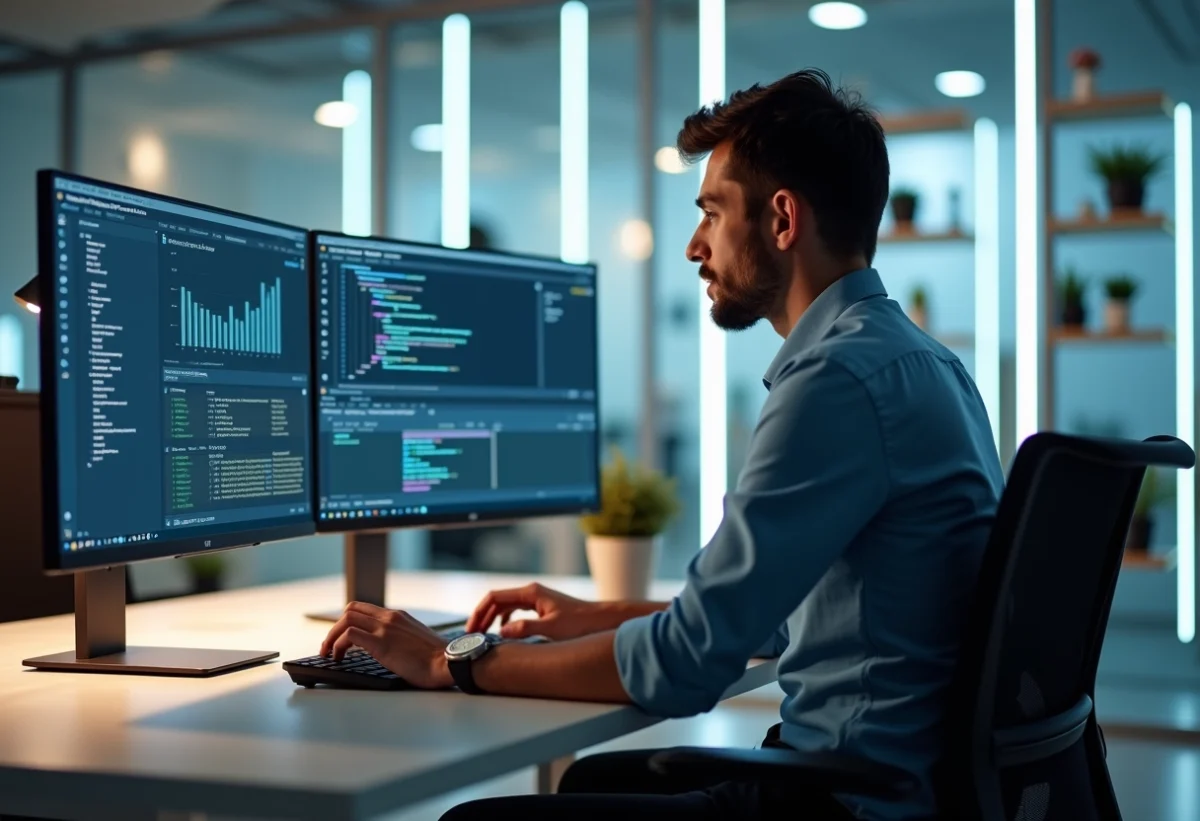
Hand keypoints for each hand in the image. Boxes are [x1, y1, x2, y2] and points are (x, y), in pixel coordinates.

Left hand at [320, 601, 452, 688]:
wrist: (448, 663)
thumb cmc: (437, 659)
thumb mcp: (416, 640)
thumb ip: (401, 637)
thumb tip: (391, 649)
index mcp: (398, 616)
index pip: (364, 608)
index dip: (348, 621)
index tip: (342, 638)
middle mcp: (390, 617)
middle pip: (350, 610)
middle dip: (335, 628)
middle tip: (330, 646)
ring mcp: (385, 629)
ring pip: (346, 620)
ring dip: (331, 636)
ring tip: (329, 654)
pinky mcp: (380, 644)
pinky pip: (349, 636)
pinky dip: (337, 645)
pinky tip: (338, 658)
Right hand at [466, 582, 607, 640]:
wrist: (600, 620)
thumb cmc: (579, 623)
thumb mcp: (550, 629)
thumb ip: (524, 629)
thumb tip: (500, 632)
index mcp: (530, 592)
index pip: (494, 597)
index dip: (479, 612)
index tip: (471, 628)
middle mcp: (532, 592)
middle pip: (498, 600)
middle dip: (483, 615)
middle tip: (472, 634)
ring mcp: (537, 598)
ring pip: (506, 605)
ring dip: (493, 618)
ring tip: (484, 633)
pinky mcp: (542, 606)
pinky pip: (516, 610)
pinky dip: (506, 619)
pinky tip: (505, 630)